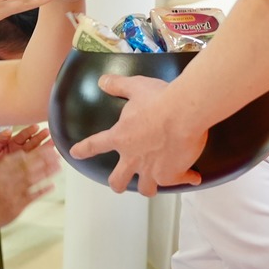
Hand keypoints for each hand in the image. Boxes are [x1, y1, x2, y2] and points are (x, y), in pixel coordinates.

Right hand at [0, 124, 58, 232]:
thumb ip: (8, 163)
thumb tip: (23, 153)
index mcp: (1, 171)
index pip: (20, 158)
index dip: (35, 152)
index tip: (47, 147)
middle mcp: (7, 180)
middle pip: (28, 167)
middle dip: (44, 159)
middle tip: (57, 154)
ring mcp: (13, 193)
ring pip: (32, 179)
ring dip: (47, 172)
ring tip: (58, 166)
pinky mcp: (17, 205)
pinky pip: (32, 196)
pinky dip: (43, 190)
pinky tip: (52, 185)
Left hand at [71, 75, 208, 196]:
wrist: (184, 112)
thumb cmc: (159, 99)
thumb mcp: (136, 87)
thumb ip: (118, 85)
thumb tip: (103, 80)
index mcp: (121, 137)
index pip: (96, 145)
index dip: (84, 149)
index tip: (75, 154)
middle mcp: (133, 158)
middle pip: (118, 181)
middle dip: (118, 184)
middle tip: (120, 183)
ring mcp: (152, 170)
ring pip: (147, 188)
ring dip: (150, 186)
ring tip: (154, 184)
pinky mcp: (172, 174)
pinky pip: (179, 181)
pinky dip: (186, 178)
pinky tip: (193, 176)